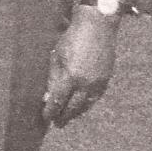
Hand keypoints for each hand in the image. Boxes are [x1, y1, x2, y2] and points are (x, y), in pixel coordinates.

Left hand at [41, 10, 118, 127]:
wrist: (98, 27)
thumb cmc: (72, 38)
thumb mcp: (57, 56)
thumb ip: (53, 78)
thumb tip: (48, 96)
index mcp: (71, 76)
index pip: (59, 101)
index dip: (51, 111)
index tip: (45, 117)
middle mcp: (86, 83)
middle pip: (73, 107)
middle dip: (64, 116)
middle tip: (57, 123)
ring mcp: (98, 82)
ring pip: (87, 105)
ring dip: (76, 113)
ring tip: (68, 117)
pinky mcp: (106, 79)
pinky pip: (96, 97)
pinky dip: (87, 104)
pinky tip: (82, 106)